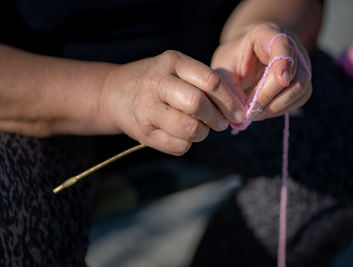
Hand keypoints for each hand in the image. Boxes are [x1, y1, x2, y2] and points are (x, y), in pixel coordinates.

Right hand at [99, 50, 244, 154]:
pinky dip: (187, 144)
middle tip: (221, 123)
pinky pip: (179, 146)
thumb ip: (203, 82)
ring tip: (200, 128)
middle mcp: (157, 82)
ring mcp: (147, 109)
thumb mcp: (176, 69)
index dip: (230, 101)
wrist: (114, 93)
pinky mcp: (144, 133)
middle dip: (216, 118)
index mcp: (172, 62)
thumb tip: (236, 109)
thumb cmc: (156, 81)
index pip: (210, 81)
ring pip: (190, 129)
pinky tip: (182, 135)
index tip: (239, 113)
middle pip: (198, 104)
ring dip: (203, 133)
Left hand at [211, 23, 311, 120]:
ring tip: (255, 113)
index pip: (283, 44)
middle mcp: (291, 45)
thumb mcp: (223, 69)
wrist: (244, 58)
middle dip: (271, 96)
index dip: (284, 63)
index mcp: (267, 34)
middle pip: (294, 73)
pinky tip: (265, 110)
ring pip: (301, 88)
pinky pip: (300, 97)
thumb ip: (228, 87)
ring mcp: (300, 62)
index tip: (281, 80)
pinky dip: (282, 108)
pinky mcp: (302, 79)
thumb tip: (241, 112)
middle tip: (251, 110)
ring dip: (277, 105)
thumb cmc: (233, 60)